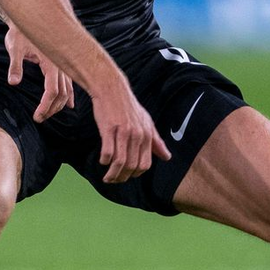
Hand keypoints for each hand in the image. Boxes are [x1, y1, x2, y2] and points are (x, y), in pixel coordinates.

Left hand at [4, 25, 73, 122]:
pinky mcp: (61, 64)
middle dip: (52, 109)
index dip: (46, 106)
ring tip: (47, 114)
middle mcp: (61, 64)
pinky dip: (69, 95)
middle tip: (39, 118)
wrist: (28, 17)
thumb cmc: (19, 33)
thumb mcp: (14, 48)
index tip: (37, 116)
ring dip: (59, 104)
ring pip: (67, 90)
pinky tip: (70, 105)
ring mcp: (63, 64)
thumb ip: (15, 66)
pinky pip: (70, 83)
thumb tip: (14, 82)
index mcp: (51, 62)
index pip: (53, 91)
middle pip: (62, 94)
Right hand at [88, 63, 169, 183]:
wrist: (112, 89)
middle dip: (122, 177)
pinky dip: (104, 160)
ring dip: (112, 174)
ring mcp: (123, 132)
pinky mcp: (109, 129)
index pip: (145, 164)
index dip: (135, 174)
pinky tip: (102, 161)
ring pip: (120, 162)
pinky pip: (108, 152)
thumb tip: (167, 157)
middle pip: (132, 166)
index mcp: (147, 135)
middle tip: (114, 180)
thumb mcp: (146, 122)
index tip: (127, 176)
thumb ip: (156, 141)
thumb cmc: (128, 107)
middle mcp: (137, 135)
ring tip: (107, 178)